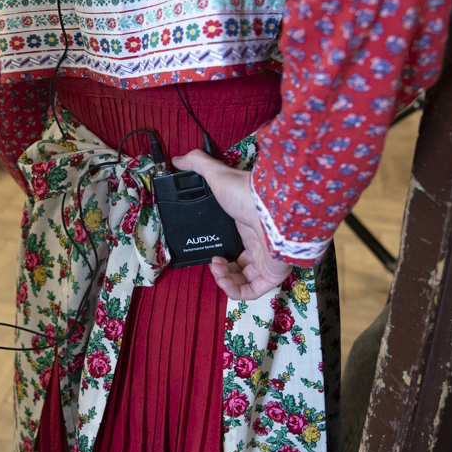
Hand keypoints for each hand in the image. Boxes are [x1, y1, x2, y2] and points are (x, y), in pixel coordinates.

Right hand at [171, 149, 293, 298]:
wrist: (270, 209)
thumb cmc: (247, 193)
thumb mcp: (217, 175)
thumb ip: (198, 164)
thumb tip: (177, 159)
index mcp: (252, 228)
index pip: (240, 249)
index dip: (223, 255)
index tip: (212, 252)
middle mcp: (263, 246)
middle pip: (242, 267)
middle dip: (223, 270)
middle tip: (214, 263)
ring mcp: (269, 261)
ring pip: (246, 281)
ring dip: (226, 280)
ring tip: (217, 270)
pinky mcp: (273, 275)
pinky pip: (253, 292)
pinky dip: (235, 291)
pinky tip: (223, 279)